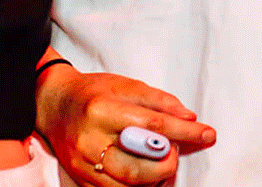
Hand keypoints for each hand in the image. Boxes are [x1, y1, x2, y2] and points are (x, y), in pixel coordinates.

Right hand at [35, 64, 215, 185]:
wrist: (53, 105)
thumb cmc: (94, 93)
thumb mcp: (126, 85)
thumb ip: (160, 101)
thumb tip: (189, 118)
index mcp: (103, 110)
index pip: (153, 125)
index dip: (185, 132)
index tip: (208, 134)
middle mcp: (89, 141)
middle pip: (138, 166)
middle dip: (168, 164)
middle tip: (178, 153)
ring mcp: (82, 164)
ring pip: (127, 186)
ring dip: (155, 180)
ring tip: (165, 165)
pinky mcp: (79, 179)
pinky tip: (148, 177)